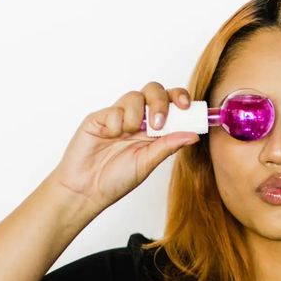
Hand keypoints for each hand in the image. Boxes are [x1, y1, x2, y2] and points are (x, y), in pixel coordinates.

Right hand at [49, 82, 198, 216]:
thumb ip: (168, 146)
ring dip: (135, 117)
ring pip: (134, 96)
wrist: (86, 189)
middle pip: (154, 90)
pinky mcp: (99, 117)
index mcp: (153, 129)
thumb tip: (194, 135)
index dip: (180, 98)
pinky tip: (108, 137)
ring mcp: (118, 116)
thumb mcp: (147, 163)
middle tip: (158, 123)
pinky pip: (114, 109)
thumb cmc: (116, 179)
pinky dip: (115, 124)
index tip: (186, 106)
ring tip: (126, 136)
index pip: (170, 103)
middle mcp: (137, 119)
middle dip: (160, 102)